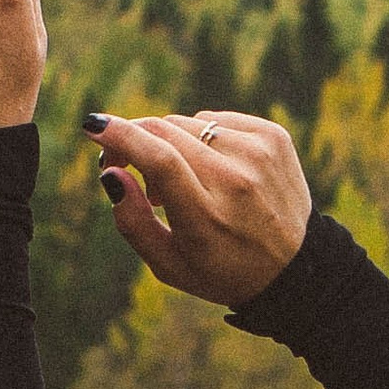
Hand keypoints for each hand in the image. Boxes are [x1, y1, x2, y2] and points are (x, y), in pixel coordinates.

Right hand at [89, 110, 311, 307]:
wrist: (296, 266)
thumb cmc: (221, 268)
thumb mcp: (168, 265)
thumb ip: (132, 221)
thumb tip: (110, 173)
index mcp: (207, 217)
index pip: (160, 159)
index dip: (122, 137)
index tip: (93, 125)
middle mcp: (236, 180)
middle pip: (166, 133)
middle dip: (134, 139)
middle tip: (122, 165)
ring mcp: (259, 154)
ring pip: (187, 123)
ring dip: (170, 144)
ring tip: (178, 182)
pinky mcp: (274, 137)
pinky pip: (215, 120)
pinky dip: (202, 138)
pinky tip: (211, 169)